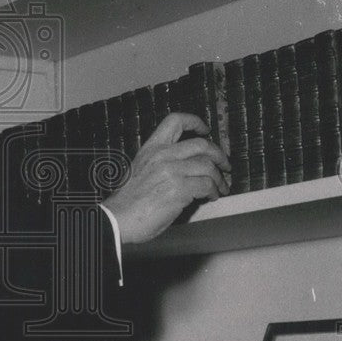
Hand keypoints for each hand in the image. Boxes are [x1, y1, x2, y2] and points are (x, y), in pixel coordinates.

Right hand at [102, 113, 230, 244]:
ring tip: (220, 187)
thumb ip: (162, 163)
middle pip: (202, 144)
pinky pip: (207, 185)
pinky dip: (214, 191)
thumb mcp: (142, 171)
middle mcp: (162, 155)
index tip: (205, 129)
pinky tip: (211, 196)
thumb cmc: (127, 201)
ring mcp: (171, 171)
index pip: (175, 121)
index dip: (195, 122)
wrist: (117, 218)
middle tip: (224, 165)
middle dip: (219, 155)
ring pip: (208, 166)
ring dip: (219, 178)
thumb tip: (188, 168)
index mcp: (151, 148)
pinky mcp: (179, 189)